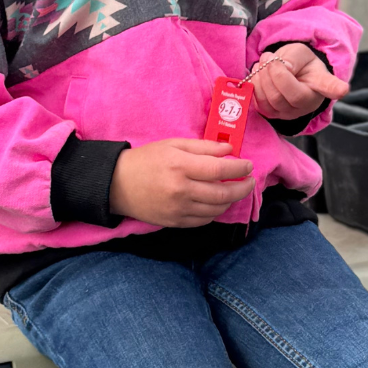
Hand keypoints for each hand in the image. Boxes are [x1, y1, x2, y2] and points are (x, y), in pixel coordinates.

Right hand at [109, 139, 253, 227]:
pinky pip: (204, 220)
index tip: (248, 165)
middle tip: (250, 180)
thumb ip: (203, 147)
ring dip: (231, 200)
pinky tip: (218, 202)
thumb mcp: (173, 145)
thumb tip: (230, 150)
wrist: (117, 184)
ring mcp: (178, 209)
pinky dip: (216, 211)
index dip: (239, 168)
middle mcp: (181, 190)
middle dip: (242, 187)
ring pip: (216, 209)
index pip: (219, 168)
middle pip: (223, 193)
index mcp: (180, 166)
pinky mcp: (175, 222)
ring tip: (235, 190)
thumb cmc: (146, 160)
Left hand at [250, 43, 349, 120]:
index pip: (328, 88)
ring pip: (268, 100)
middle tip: (269, 56)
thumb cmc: (300, 65)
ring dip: (260, 77)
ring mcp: (288, 114)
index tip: (343, 89)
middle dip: (271, 72)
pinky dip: (254, 85)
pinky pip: (258, 103)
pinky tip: (260, 74)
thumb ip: (293, 58)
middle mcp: (306, 105)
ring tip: (264, 63)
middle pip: (284, 95)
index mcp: (319, 87)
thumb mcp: (300, 53)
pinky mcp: (272, 115)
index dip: (335, 89)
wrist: (291, 75)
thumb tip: (283, 68)